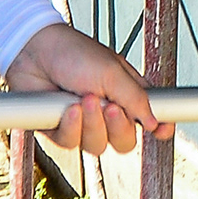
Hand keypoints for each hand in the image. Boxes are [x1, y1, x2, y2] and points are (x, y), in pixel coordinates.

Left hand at [5, 23, 166, 156]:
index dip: (160, 127)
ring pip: (98, 146)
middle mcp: (107, 113)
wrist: (33, 52)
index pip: (150, 118)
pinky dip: (70, 126)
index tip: (164, 131)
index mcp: (126, 94)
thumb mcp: (112, 72)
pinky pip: (71, 143)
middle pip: (125, 141)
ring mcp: (83, 124)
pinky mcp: (60, 131)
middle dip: (119, 128)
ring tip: (83, 99)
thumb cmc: (73, 53)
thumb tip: (156, 123)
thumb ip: (136, 99)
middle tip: (111, 107)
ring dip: (92, 124)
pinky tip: (66, 108)